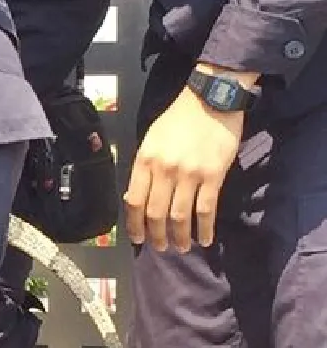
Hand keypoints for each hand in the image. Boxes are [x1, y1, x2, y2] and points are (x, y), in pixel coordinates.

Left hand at [124, 86, 244, 252]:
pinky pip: (206, 209)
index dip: (134, 224)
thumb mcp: (151, 140)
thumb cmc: (178, 119)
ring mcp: (189, 174)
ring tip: (181, 247)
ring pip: (180, 216)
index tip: (137, 238)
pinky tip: (204, 239)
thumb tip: (135, 198)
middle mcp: (164, 170)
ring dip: (180, 237)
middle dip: (157, 235)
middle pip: (156, 213)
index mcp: (145, 160)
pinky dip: (204, 228)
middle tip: (160, 247)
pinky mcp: (213, 176)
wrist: (211, 100)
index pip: (134, 201)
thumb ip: (144, 168)